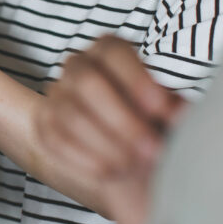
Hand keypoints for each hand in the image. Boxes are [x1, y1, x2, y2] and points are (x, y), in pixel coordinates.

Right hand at [37, 35, 185, 223]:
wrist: (127, 155)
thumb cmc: (153, 124)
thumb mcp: (171, 114)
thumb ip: (174, 110)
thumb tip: (178, 113)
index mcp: (110, 52)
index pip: (112, 51)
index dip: (135, 79)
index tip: (160, 109)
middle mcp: (78, 67)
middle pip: (86, 82)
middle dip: (121, 120)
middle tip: (152, 149)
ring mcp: (56, 95)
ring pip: (70, 114)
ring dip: (106, 144)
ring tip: (135, 165)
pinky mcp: (44, 124)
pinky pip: (55, 140)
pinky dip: (85, 159)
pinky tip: (111, 172)